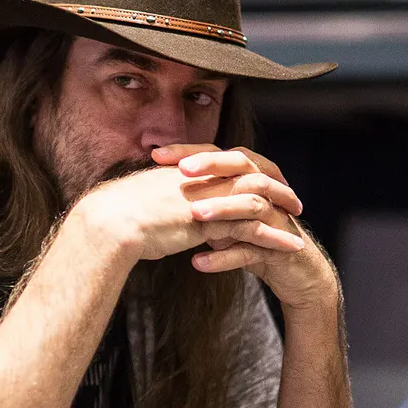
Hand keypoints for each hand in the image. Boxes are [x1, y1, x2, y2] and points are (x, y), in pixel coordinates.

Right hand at [75, 163, 305, 264]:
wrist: (109, 223)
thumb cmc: (116, 214)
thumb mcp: (144, 197)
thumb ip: (160, 194)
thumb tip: (160, 199)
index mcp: (187, 167)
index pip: (228, 160)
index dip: (250, 167)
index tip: (266, 177)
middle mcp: (202, 176)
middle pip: (251, 170)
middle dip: (276, 183)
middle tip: (292, 196)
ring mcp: (208, 197)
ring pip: (259, 196)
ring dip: (281, 209)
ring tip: (298, 221)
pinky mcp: (213, 222)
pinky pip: (255, 227)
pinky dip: (276, 237)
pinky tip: (292, 247)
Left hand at [154, 144, 337, 309]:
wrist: (294, 268)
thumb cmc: (251, 236)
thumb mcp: (224, 214)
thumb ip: (201, 198)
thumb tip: (158, 187)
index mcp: (247, 177)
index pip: (218, 153)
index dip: (189, 151)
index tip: (157, 154)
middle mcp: (264, 191)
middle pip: (241, 166)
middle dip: (212, 165)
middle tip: (183, 170)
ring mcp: (274, 217)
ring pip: (249, 205)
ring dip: (222, 208)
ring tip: (195, 214)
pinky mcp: (279, 246)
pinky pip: (252, 250)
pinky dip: (225, 257)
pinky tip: (198, 263)